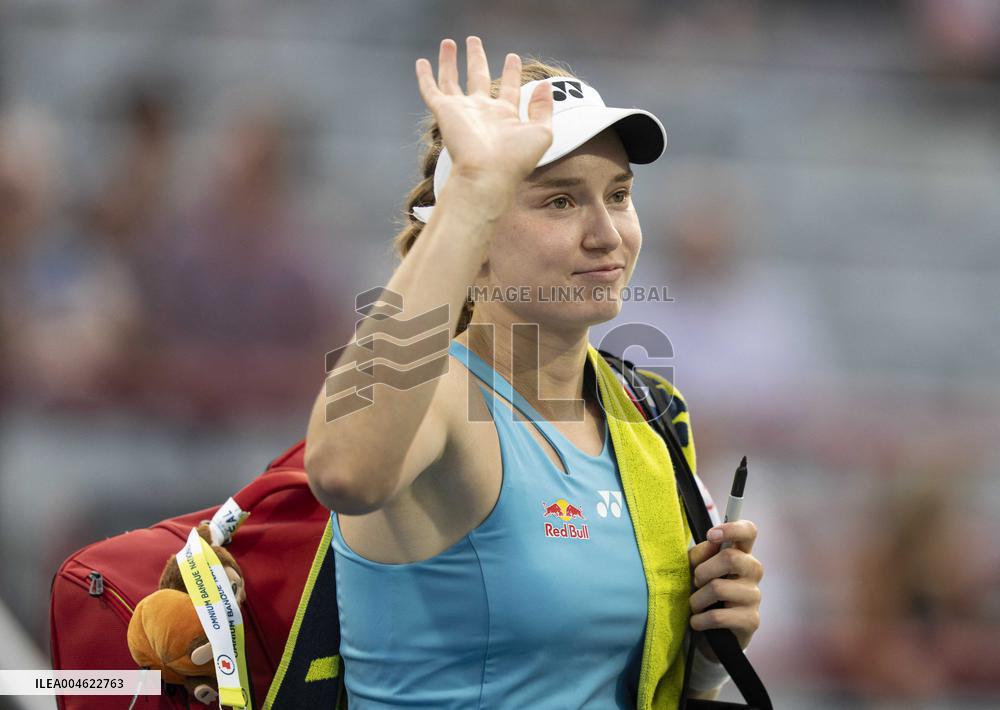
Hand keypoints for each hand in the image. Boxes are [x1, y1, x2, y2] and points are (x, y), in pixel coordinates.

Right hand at [415, 36, 552, 193]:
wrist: (488, 175)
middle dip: (476, 59)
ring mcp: (462, 112)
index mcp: (504, 115)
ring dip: (449, 61)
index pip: (508, 88)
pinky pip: (431, 91)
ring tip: (449, 42)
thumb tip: (544, 85)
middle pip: (477, 77)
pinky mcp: (444, 113)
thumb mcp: (542, 132)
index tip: (512, 57)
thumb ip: (543, 108)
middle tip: (474, 40)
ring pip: (451, 80)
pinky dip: (425, 77)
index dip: (511, 72)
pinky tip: (421, 62)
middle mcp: (482, 112)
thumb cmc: (516, 160)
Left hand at [688, 520, 763, 660]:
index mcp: (740, 553)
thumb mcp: (695, 570)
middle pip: (730, 558)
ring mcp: (755, 596)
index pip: (749, 531)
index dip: (732, 529)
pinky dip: (700, 620)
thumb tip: (711, 542)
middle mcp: (753, 571)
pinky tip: (697, 622)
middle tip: (695, 582)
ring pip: (718, 588)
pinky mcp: (751, 620)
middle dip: (702, 570)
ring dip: (697, 599)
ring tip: (694, 605)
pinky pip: (718, 616)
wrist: (708, 634)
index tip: (712, 535)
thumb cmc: (702, 593)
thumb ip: (700, 554)